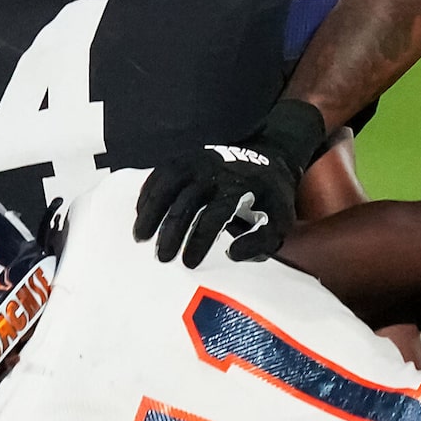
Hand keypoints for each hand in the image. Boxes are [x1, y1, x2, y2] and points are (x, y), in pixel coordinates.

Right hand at [131, 99, 327, 267]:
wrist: (268, 157)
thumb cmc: (271, 197)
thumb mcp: (280, 221)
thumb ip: (261, 242)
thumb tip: (232, 253)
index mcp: (238, 189)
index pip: (212, 218)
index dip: (198, 242)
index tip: (189, 263)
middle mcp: (214, 173)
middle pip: (185, 205)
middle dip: (171, 234)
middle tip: (163, 258)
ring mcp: (197, 162)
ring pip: (166, 186)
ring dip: (151, 213)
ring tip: (141, 237)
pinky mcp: (186, 157)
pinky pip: (161, 174)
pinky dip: (148, 193)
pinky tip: (141, 213)